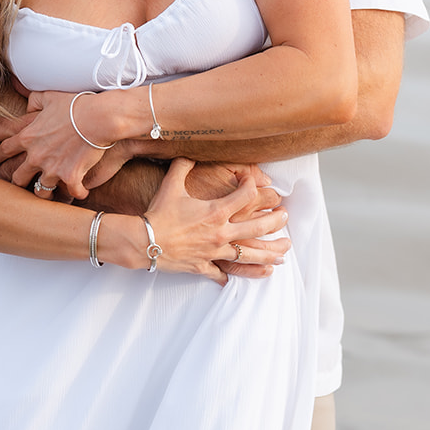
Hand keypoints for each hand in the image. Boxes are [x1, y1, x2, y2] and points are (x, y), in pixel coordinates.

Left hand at [0, 91, 106, 200]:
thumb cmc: (75, 104)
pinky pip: (71, 193)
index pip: (4, 149)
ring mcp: (52, 169)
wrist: (98, 117)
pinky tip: (80, 193)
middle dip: (14, 181)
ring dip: (44, 192)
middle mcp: (35, 156)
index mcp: (28, 136)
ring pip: (40, 191)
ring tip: (47, 194)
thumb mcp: (50, 96)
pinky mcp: (69, 177)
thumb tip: (27, 103)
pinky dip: (76, 193)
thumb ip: (34, 100)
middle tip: (13, 185)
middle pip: (16, 176)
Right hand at [140, 159, 289, 286]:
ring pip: (250, 255)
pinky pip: (222, 272)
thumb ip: (184, 165)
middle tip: (286, 216)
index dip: (252, 183)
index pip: (248, 194)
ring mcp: (215, 251)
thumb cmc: (158, 212)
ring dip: (270, 254)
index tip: (251, 180)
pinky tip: (241, 276)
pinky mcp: (204, 266)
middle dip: (277, 221)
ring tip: (283, 253)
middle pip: (260, 227)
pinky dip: (232, 275)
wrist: (144, 240)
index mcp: (217, 210)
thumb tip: (190, 153)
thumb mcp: (172, 183)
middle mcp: (222, 232)